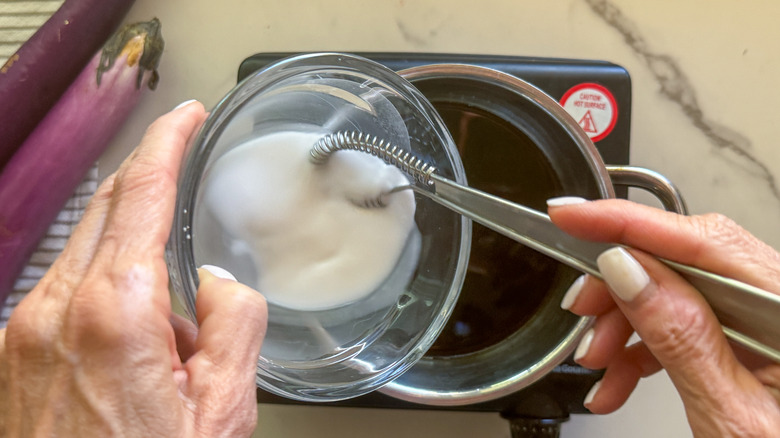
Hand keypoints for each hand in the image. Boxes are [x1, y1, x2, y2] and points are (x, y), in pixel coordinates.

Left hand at [0, 102, 267, 436]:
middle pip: (107, 209)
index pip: (141, 194)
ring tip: (175, 324)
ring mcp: (25, 329)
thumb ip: (231, 325)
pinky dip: (108, 286)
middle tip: (185, 169)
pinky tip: (138, 341)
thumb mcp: (223, 410)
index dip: (167, 142)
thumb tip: (215, 282)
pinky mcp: (14, 349)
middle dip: (148, 180)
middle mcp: (55, 308)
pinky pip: (68, 287)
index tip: (186, 114)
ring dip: (134, 249)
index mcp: (114, 313)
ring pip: (88, 248)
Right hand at [548, 197, 779, 436]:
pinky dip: (646, 347)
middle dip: (621, 285)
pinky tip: (620, 380)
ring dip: (627, 323)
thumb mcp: (732, 417)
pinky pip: (689, 323)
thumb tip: (629, 270)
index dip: (626, 221)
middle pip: (687, 260)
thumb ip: (681, 338)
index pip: (703, 241)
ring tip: (599, 365)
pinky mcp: (754, 343)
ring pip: (680, 291)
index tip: (571, 215)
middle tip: (580, 312)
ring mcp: (772, 323)